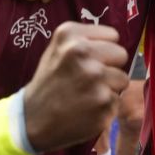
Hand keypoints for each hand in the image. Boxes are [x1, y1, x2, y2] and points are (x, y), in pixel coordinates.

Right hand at [23, 22, 128, 152]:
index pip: (113, 36)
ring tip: (87, 94)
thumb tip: (115, 42)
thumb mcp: (57, 49)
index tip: (89, 60)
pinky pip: (117, 100)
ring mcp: (95, 78)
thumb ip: (85, 40)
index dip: (104, 49)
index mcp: (70, 35)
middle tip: (90, 79)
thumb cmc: (50, 81)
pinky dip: (105, 107)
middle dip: (110, 67)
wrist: (32, 120)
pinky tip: (87, 109)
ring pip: (122, 79)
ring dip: (109, 88)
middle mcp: (83, 53)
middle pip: (121, 54)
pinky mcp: (104, 102)